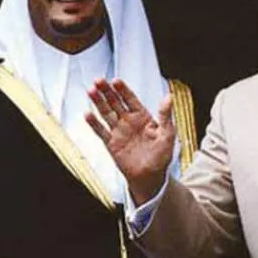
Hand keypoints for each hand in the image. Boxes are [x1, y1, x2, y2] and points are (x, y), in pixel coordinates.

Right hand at [86, 78, 174, 202]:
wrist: (151, 176)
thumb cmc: (161, 156)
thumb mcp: (167, 134)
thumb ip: (165, 116)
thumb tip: (169, 97)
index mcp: (143, 116)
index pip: (131, 99)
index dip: (123, 90)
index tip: (116, 80)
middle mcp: (129, 121)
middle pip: (115, 102)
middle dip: (107, 91)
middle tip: (99, 80)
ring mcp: (119, 131)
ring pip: (106, 113)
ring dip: (98, 102)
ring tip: (91, 91)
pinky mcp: (111, 144)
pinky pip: (101, 131)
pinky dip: (94, 123)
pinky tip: (87, 114)